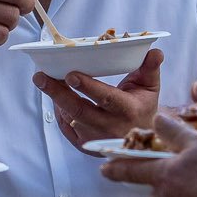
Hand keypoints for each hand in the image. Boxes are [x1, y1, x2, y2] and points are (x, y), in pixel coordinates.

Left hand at [33, 48, 162, 150]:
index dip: (88, 87)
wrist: (142, 140)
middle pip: (80, 110)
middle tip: (40, 77)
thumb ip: (150, 67)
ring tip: (44, 81)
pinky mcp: (85, 145)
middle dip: (58, 92)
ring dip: (56, 99)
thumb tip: (155, 50)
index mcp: (128, 110)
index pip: (106, 98)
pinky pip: (67, 128)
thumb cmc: (144, 107)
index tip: (70, 74)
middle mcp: (111, 127)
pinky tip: (54, 97)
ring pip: (70, 118)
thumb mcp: (150, 87)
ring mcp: (96, 138)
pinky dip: (58, 112)